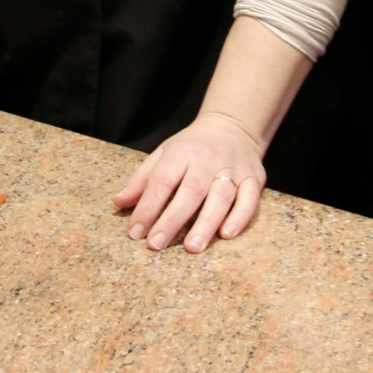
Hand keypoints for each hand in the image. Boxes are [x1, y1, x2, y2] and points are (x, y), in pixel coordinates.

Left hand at [112, 109, 267, 252]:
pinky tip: (226, 234)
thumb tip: (118, 203)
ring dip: (206, 223)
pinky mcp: (254, 178)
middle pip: (191, 190)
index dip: (148, 206)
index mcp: (181, 153)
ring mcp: (233, 169)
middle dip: (173, 219)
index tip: (135, 232)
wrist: (233, 126)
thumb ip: (142, 180)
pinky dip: (240, 217)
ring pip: (221, 197)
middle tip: (157, 244)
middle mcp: (208, 160)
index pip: (162, 180)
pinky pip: (250, 199)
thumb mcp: (163, 154)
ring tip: (192, 247)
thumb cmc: (192, 147)